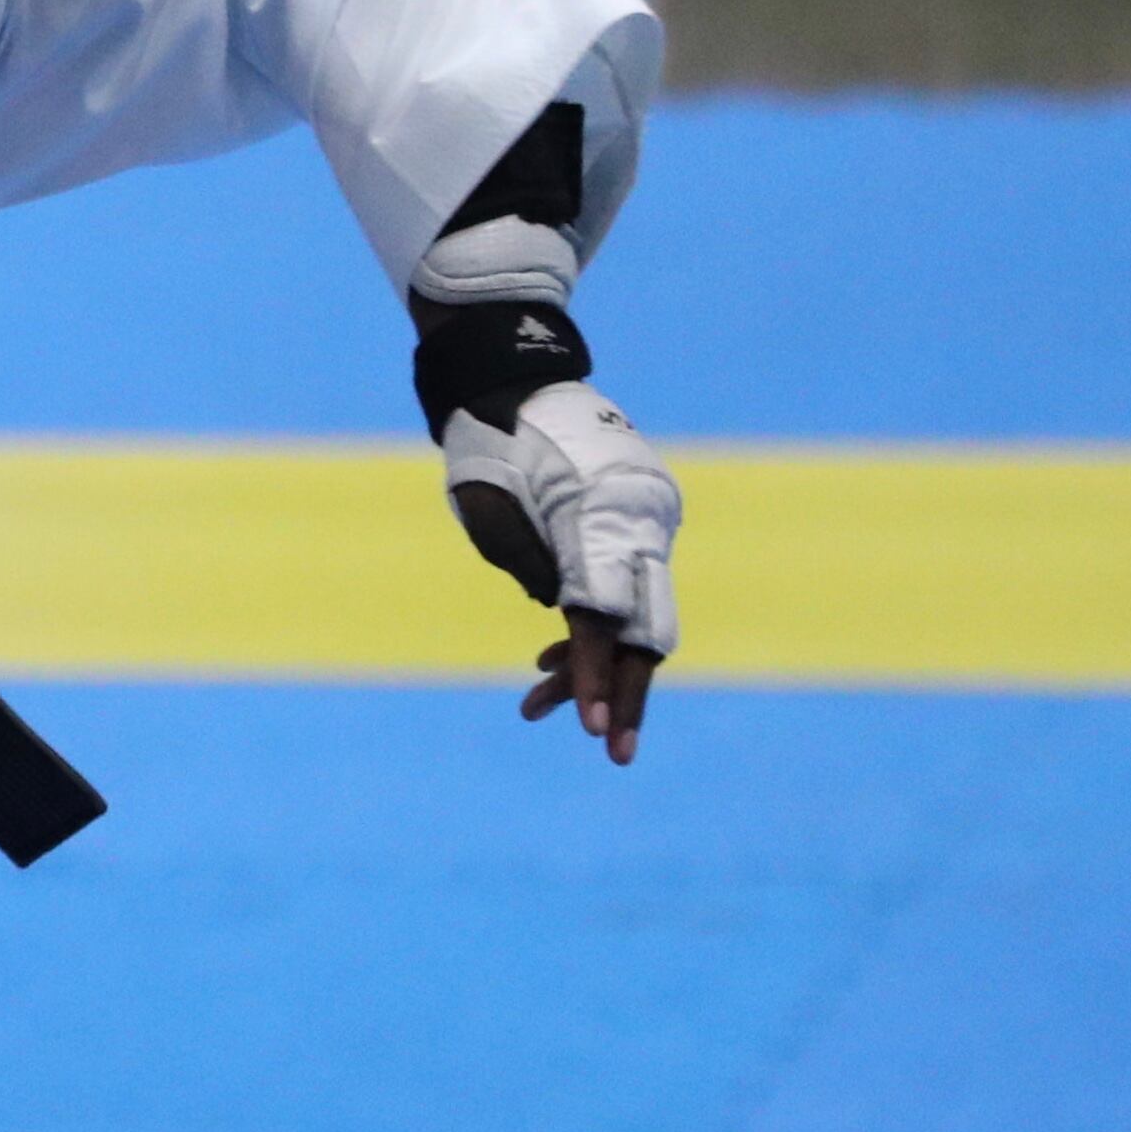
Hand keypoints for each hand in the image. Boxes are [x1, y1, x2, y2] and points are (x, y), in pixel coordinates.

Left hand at [441, 380, 681, 765]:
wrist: (513, 379)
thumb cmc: (487, 443)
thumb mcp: (487, 508)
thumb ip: (529, 564)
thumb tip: (567, 618)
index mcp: (596, 514)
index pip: (600, 615)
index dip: (595, 676)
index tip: (589, 728)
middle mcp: (636, 517)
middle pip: (640, 626)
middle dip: (621, 692)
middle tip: (611, 753)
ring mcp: (643, 516)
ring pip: (633, 612)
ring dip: (596, 665)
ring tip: (536, 706)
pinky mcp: (636, 520)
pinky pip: (626, 586)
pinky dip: (595, 626)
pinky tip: (549, 662)